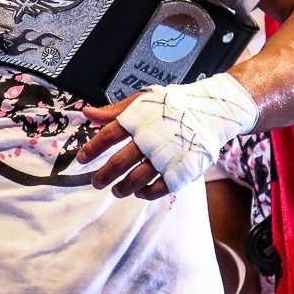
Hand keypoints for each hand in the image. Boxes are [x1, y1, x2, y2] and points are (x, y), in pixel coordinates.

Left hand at [82, 74, 258, 196]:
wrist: (211, 111)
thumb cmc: (173, 106)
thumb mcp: (143, 101)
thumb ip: (115, 110)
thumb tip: (88, 113)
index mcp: (139, 118)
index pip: (109, 135)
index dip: (93, 148)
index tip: (82, 159)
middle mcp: (151, 137)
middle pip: (120, 162)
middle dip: (104, 175)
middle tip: (95, 182)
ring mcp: (167, 155)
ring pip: (137, 179)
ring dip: (123, 188)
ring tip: (116, 190)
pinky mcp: (181, 169)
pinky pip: (159, 188)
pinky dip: (146, 193)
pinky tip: (139, 192)